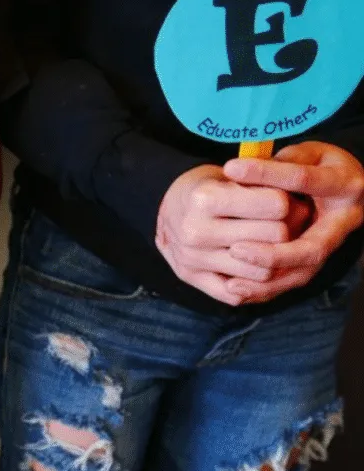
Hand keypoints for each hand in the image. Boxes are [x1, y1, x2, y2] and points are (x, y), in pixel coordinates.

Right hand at [156, 165, 291, 305]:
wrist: (165, 205)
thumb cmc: (209, 187)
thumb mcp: (234, 175)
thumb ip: (267, 189)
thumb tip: (305, 210)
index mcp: (205, 198)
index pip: (277, 206)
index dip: (289, 201)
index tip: (284, 199)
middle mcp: (196, 231)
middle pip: (275, 237)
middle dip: (289, 228)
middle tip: (287, 222)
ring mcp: (192, 258)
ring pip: (263, 271)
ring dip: (275, 260)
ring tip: (271, 244)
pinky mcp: (190, 277)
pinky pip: (237, 296)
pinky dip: (253, 285)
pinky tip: (254, 266)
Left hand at [222, 142, 363, 302]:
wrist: (350, 189)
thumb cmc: (322, 166)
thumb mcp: (310, 153)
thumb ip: (281, 160)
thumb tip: (241, 168)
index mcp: (343, 184)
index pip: (303, 179)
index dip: (267, 173)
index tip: (231, 169)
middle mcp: (344, 220)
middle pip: (311, 248)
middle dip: (273, 254)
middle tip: (235, 249)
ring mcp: (333, 245)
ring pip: (303, 273)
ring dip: (266, 280)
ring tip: (232, 282)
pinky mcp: (318, 261)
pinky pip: (292, 281)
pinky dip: (265, 289)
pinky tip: (236, 289)